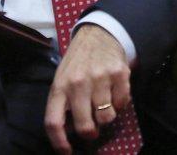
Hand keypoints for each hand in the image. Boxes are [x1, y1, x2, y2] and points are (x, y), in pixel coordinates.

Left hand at [44, 24, 131, 153]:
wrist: (99, 33)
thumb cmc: (78, 61)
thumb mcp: (63, 79)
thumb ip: (63, 102)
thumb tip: (69, 132)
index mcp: (59, 87)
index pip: (54, 122)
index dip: (59, 143)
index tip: (67, 152)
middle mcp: (78, 83)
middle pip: (84, 126)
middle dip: (90, 134)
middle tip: (92, 131)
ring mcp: (100, 79)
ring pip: (106, 118)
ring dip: (106, 117)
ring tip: (104, 106)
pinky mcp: (120, 74)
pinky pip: (122, 104)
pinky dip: (120, 104)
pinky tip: (115, 94)